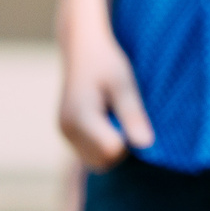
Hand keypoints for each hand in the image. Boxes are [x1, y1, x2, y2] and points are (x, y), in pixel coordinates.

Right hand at [57, 14, 154, 170]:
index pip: (112, 150)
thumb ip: (132, 115)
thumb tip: (145, 145)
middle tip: (127, 115)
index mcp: (80, 116)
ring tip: (117, 116)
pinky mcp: (66, 133)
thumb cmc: (107, 62)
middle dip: (122, 147)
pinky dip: (103, 145)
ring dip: (113, 148)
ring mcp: (64, 133)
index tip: (134, 115)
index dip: (130, 138)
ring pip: (97, 161)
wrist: (82, 48)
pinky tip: (108, 120)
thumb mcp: (124, 84)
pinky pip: (90, 154)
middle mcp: (67, 129)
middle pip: (104, 161)